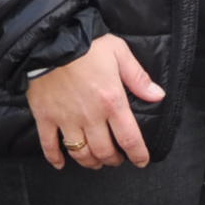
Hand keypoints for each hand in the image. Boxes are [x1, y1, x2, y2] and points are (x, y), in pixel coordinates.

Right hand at [27, 33, 164, 169]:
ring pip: (80, 152)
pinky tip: (61, 164)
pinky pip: (49, 145)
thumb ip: (138, 77)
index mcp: (112, 102)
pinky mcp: (45, 117)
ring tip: (95, 162)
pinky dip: (55, 158)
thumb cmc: (86, 44)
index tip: (141, 161)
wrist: (49, 40)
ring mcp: (66, 119)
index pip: (129, 138)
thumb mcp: (119, 53)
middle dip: (113, 160)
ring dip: (90, 162)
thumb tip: (158, 96)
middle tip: (116, 159)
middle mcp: (90, 116)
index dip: (138, 154)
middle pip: (104, 151)